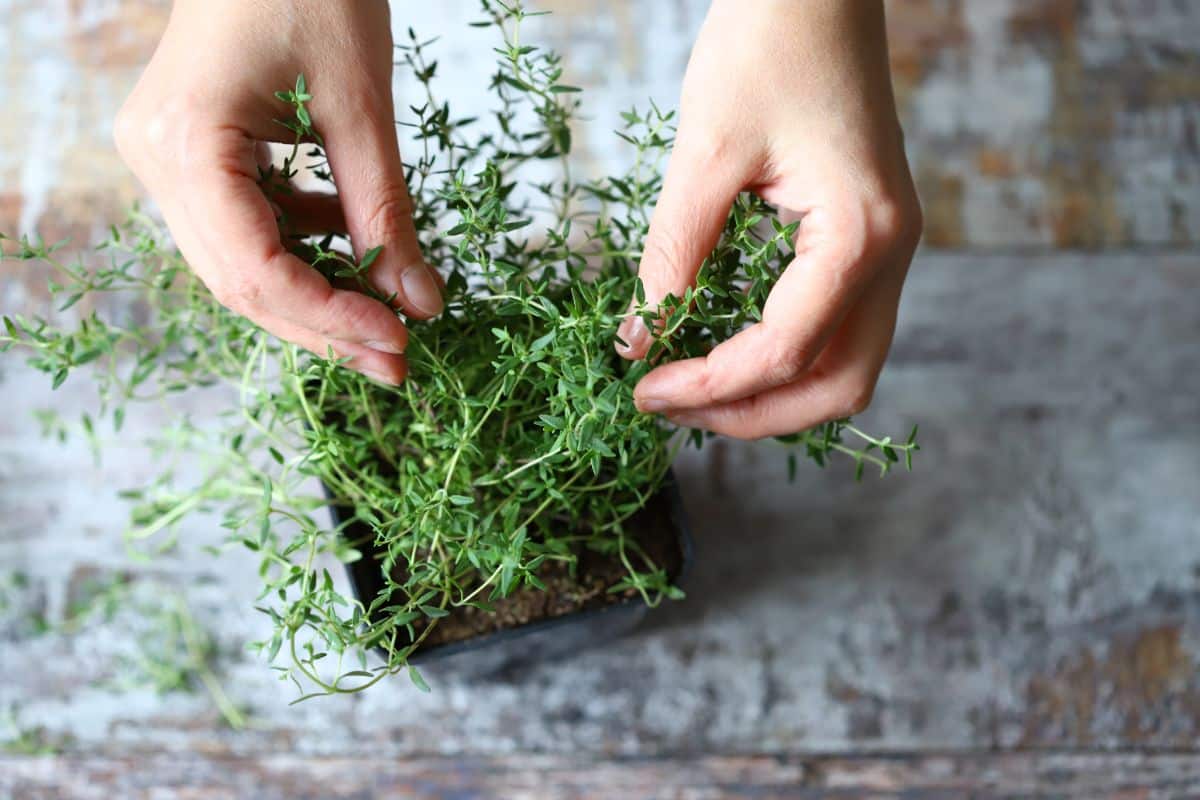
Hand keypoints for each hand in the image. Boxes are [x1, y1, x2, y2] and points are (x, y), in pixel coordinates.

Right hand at [114, 0, 442, 384]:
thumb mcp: (362, 106)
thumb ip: (387, 212)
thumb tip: (420, 304)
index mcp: (185, 144)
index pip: (254, 270)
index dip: (330, 319)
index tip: (399, 343)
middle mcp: (156, 160)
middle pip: (241, 281)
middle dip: (325, 326)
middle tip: (398, 362)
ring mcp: (165, 157)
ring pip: (242, 263)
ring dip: (318, 296)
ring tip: (389, 321)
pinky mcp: (190, 153)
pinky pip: (246, 226)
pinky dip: (304, 248)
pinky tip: (356, 252)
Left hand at [616, 0, 921, 438]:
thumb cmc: (767, 46)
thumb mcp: (704, 155)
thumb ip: (673, 256)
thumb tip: (640, 340)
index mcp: (860, 235)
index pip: (784, 352)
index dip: (706, 385)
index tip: (640, 389)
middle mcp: (891, 255)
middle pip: (836, 387)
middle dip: (749, 413)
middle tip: (669, 406)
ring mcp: (888, 250)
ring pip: (844, 368)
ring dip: (769, 394)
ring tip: (691, 386)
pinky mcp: (867, 240)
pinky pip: (836, 328)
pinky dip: (782, 357)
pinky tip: (723, 345)